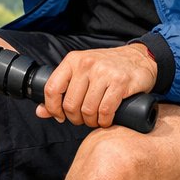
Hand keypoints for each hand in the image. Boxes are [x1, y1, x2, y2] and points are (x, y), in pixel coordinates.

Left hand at [39, 44, 156, 127]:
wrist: (139, 58)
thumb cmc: (107, 67)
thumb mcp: (81, 73)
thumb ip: (61, 90)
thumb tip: (40, 112)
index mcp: (72, 60)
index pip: (51, 88)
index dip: (53, 108)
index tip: (60, 116)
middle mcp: (86, 64)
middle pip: (70, 104)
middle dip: (75, 118)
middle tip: (82, 120)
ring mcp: (104, 72)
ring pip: (87, 109)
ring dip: (90, 121)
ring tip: (94, 120)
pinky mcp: (121, 82)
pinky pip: (105, 110)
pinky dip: (104, 121)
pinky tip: (106, 120)